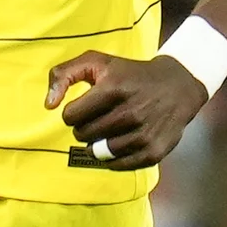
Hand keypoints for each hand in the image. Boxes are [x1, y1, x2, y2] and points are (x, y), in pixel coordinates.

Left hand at [46, 51, 208, 169]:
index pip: (70, 116)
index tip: (85, 107)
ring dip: (97, 144)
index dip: (73, 112)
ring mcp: (143, 134)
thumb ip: (63, 74)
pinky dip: (113, 159)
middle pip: (83, 135)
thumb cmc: (130, 74)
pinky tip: (119, 143)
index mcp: (113, 88)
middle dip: (84, 128)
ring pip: (99, 152)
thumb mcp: (97, 61)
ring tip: (108, 130)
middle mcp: (130, 112)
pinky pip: (118, 166)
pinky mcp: (154, 152)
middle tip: (98, 118)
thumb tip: (48, 104)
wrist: (177, 86)